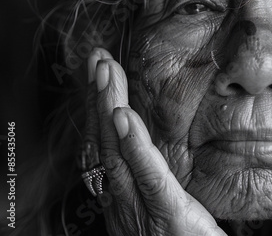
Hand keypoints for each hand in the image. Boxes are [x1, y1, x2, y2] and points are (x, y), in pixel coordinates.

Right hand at [85, 48, 225, 235]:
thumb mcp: (164, 206)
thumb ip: (154, 180)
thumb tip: (148, 149)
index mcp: (126, 197)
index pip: (107, 145)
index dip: (100, 108)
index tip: (101, 74)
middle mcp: (124, 201)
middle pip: (105, 141)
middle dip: (99, 97)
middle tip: (97, 60)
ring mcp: (142, 209)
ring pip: (117, 152)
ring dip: (109, 107)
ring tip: (105, 73)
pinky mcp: (170, 215)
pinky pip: (148, 177)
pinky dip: (133, 145)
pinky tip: (122, 117)